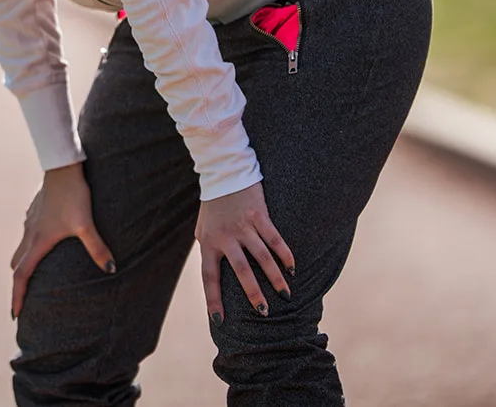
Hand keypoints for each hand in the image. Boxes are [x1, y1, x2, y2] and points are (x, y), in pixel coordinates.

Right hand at [10, 162, 115, 318]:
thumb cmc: (73, 196)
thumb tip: (111, 270)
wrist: (63, 167)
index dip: (17, 296)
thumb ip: (97, 248)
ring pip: (21, 247)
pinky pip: (28, 232)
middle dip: (19, 282)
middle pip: (17, 264)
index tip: (15, 314)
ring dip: (24, 262)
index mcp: (38, 241)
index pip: (22, 275)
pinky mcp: (34, 210)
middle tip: (24, 298)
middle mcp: (30, 233)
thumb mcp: (86, 224)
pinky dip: (31, 244)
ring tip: (36, 273)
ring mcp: (30, 220)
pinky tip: (45, 241)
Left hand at [196, 181, 294, 325]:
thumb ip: (208, 249)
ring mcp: (243, 226)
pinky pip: (274, 239)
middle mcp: (225, 236)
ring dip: (275, 278)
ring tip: (285, 295)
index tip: (219, 321)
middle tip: (264, 313)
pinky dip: (285, 255)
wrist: (223, 174)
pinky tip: (292, 268)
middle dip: (253, 294)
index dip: (213, 299)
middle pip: (241, 271)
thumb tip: (213, 275)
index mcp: (208, 242)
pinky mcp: (259, 215)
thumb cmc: (212, 206)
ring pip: (262, 257)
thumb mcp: (203, 229)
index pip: (209, 277)